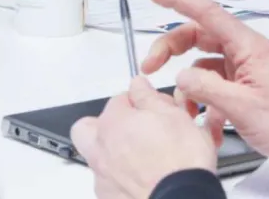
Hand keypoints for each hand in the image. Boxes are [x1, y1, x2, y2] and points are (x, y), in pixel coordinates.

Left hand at [71, 76, 216, 198]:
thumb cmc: (180, 162)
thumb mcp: (175, 116)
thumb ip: (149, 97)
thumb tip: (138, 86)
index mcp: (114, 123)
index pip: (119, 99)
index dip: (139, 101)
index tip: (154, 108)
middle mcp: (101, 149)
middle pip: (87, 128)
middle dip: (106, 124)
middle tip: (132, 128)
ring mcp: (102, 178)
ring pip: (97, 157)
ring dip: (113, 152)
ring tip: (142, 156)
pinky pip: (108, 182)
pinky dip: (121, 178)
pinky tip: (143, 178)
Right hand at [142, 0, 268, 168]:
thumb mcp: (243, 107)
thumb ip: (207, 89)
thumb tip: (180, 77)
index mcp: (247, 46)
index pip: (205, 12)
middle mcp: (245, 52)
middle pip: (197, 37)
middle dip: (170, 49)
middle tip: (149, 67)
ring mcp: (245, 70)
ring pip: (203, 65)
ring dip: (189, 87)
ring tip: (186, 111)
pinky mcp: (247, 88)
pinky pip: (215, 87)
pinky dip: (205, 105)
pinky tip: (208, 127)